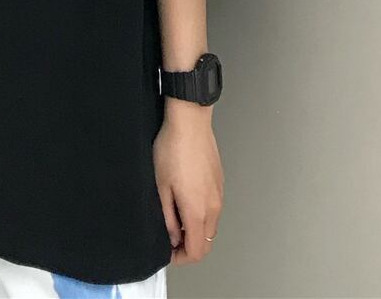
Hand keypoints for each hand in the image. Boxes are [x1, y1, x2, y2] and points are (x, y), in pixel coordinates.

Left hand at [153, 101, 223, 264]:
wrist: (189, 123)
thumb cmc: (172, 150)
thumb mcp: (161, 186)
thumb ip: (168, 217)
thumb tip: (172, 236)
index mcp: (198, 211)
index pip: (196, 251)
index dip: (181, 258)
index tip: (167, 252)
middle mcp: (214, 207)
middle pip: (206, 241)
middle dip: (188, 246)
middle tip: (169, 238)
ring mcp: (219, 194)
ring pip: (211, 225)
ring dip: (195, 229)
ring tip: (174, 217)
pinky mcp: (219, 182)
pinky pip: (213, 208)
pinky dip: (201, 214)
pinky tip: (185, 200)